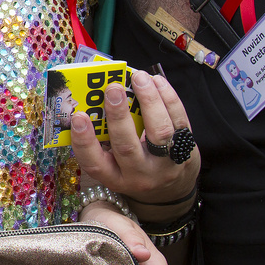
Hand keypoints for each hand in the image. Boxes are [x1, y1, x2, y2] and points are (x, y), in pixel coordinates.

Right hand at [70, 69, 198, 203]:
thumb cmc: (134, 166)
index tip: (78, 116)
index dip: (84, 141)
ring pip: (159, 132)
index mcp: (113, 177)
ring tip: (139, 77)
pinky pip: (179, 121)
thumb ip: (103, 140)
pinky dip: (168, 98)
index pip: (94, 163)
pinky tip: (157, 82)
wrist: (173, 187)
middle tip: (112, 89)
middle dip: (119, 116)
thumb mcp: (114, 164)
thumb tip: (94, 100)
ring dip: (149, 101)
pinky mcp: (186, 150)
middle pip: (127, 146)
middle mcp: (139, 174)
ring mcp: (165, 164)